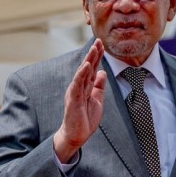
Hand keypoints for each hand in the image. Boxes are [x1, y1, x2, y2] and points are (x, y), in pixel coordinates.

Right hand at [53, 39, 106, 162]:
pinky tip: (86, 65)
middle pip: (87, 67)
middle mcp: (79, 87)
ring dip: (88, 60)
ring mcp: (75, 92)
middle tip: (99, 41)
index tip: (102, 45)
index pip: (92, 69)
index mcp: (85, 87)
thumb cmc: (84, 120)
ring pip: (82, 73)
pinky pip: (77, 84)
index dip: (97, 57)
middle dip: (93, 54)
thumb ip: (98, 86)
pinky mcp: (73, 99)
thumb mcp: (96, 100)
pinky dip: (81, 74)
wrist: (76, 135)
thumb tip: (102, 72)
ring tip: (94, 48)